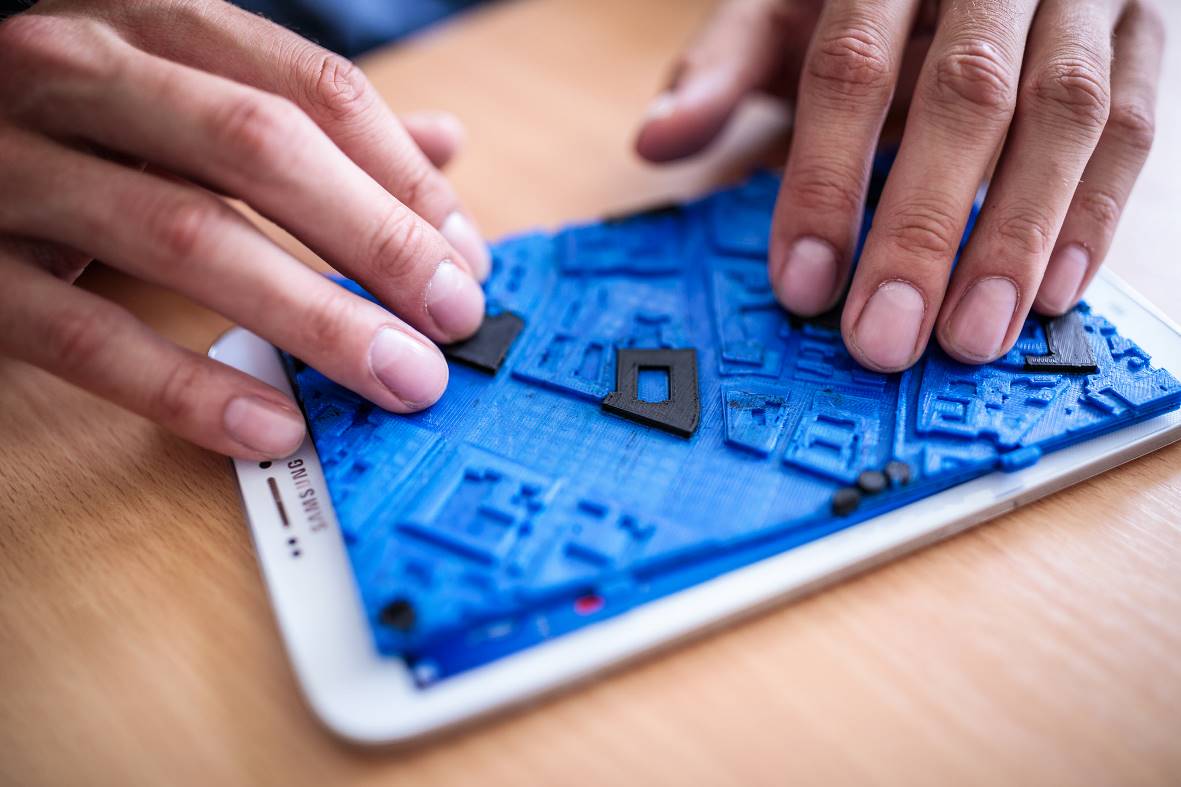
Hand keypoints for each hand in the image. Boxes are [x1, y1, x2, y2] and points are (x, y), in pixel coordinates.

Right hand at [0, 0, 490, 459]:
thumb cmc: (68, 127)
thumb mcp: (181, 96)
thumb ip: (303, 120)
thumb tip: (444, 145)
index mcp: (149, 26)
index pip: (313, 90)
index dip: (405, 180)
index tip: (465, 259)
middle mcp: (77, 73)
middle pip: (261, 148)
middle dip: (375, 240)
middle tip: (454, 320)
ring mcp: (13, 168)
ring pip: (187, 236)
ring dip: (312, 316)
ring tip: (399, 377)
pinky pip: (88, 335)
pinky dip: (187, 385)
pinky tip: (272, 425)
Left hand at [637, 0, 1162, 371]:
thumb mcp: (782, 10)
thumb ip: (724, 71)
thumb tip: (656, 142)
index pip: (850, 67)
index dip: (826, 179)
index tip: (803, 282)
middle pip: (966, 96)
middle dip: (924, 227)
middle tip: (885, 338)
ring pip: (1066, 113)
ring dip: (1019, 236)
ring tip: (971, 337)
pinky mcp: (1139, 29)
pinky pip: (1136, 122)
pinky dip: (1094, 213)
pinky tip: (1052, 292)